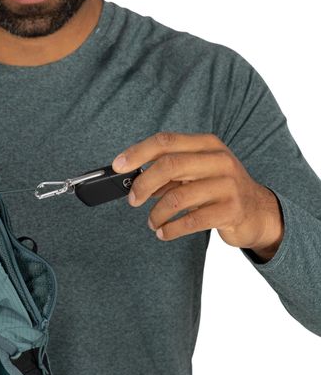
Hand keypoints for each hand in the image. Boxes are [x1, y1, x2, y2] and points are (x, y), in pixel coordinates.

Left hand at [111, 132, 283, 256]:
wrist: (258, 212)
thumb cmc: (217, 190)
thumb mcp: (196, 173)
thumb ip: (169, 173)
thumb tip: (132, 180)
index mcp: (207, 145)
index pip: (166, 141)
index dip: (138, 153)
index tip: (118, 166)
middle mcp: (219, 160)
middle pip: (169, 165)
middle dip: (143, 184)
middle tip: (132, 200)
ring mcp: (227, 185)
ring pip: (177, 197)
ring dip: (157, 213)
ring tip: (152, 222)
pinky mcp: (231, 210)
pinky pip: (191, 221)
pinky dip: (171, 229)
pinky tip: (164, 233)